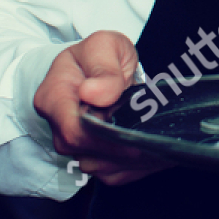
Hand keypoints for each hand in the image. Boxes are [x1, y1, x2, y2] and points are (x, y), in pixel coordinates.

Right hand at [34, 30, 171, 185]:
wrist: (97, 65)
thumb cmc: (98, 54)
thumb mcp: (103, 46)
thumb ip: (103, 68)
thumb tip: (94, 94)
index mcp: (54, 98)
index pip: (74, 132)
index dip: (106, 140)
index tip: (136, 141)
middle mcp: (60, 129)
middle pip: (90, 153)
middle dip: (127, 152)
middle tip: (162, 143)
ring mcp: (75, 146)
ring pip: (104, 169)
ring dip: (137, 162)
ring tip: (164, 146)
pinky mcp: (92, 157)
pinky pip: (115, 173)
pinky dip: (139, 167)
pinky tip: (158, 153)